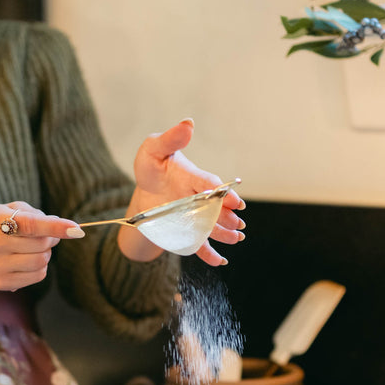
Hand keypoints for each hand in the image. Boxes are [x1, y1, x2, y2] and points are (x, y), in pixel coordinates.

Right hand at [0, 202, 84, 290]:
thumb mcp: (5, 210)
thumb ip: (32, 214)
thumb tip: (61, 227)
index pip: (30, 224)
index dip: (55, 227)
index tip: (76, 229)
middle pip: (41, 244)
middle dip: (51, 238)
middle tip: (47, 234)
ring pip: (41, 261)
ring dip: (46, 253)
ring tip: (35, 247)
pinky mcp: (2, 284)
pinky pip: (38, 276)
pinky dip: (41, 267)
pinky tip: (28, 260)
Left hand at [129, 118, 244, 265]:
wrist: (145, 190)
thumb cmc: (152, 166)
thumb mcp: (154, 149)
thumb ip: (171, 139)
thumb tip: (188, 123)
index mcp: (194, 178)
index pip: (210, 184)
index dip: (222, 193)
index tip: (234, 201)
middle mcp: (198, 198)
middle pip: (216, 208)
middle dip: (228, 216)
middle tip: (239, 224)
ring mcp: (195, 216)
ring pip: (212, 227)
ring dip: (225, 233)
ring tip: (237, 238)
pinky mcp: (188, 231)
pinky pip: (200, 244)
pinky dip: (210, 254)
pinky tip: (220, 261)